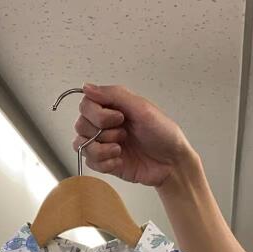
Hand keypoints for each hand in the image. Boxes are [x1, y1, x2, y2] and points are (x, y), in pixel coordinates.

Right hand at [73, 84, 195, 187]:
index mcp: (113, 107)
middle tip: (124, 135)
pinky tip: (119, 161)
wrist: (171, 164)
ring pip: (81, 144)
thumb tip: (87, 87)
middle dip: (101, 132)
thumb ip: (114, 95)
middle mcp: (106, 124)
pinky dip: (104, 163)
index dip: (97, 113)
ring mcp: (105, 144)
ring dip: (101, 148)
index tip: (119, 118)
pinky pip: (90, 162)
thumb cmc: (163, 134)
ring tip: (120, 149)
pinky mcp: (106, 163)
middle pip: (81, 124)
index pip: (86, 105)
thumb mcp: (142, 108)